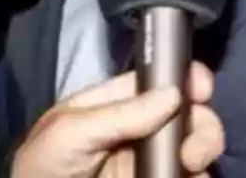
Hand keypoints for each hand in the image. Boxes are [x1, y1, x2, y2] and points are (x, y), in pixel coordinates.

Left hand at [11, 63, 225, 177]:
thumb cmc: (43, 166)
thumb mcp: (70, 132)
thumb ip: (120, 113)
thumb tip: (173, 93)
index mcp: (116, 103)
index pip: (159, 80)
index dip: (185, 78)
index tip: (201, 89)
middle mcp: (138, 129)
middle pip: (186, 114)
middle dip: (201, 124)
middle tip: (193, 151)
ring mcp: (146, 161)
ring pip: (192, 147)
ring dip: (202, 151)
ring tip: (191, 167)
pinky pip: (187, 176)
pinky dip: (197, 176)